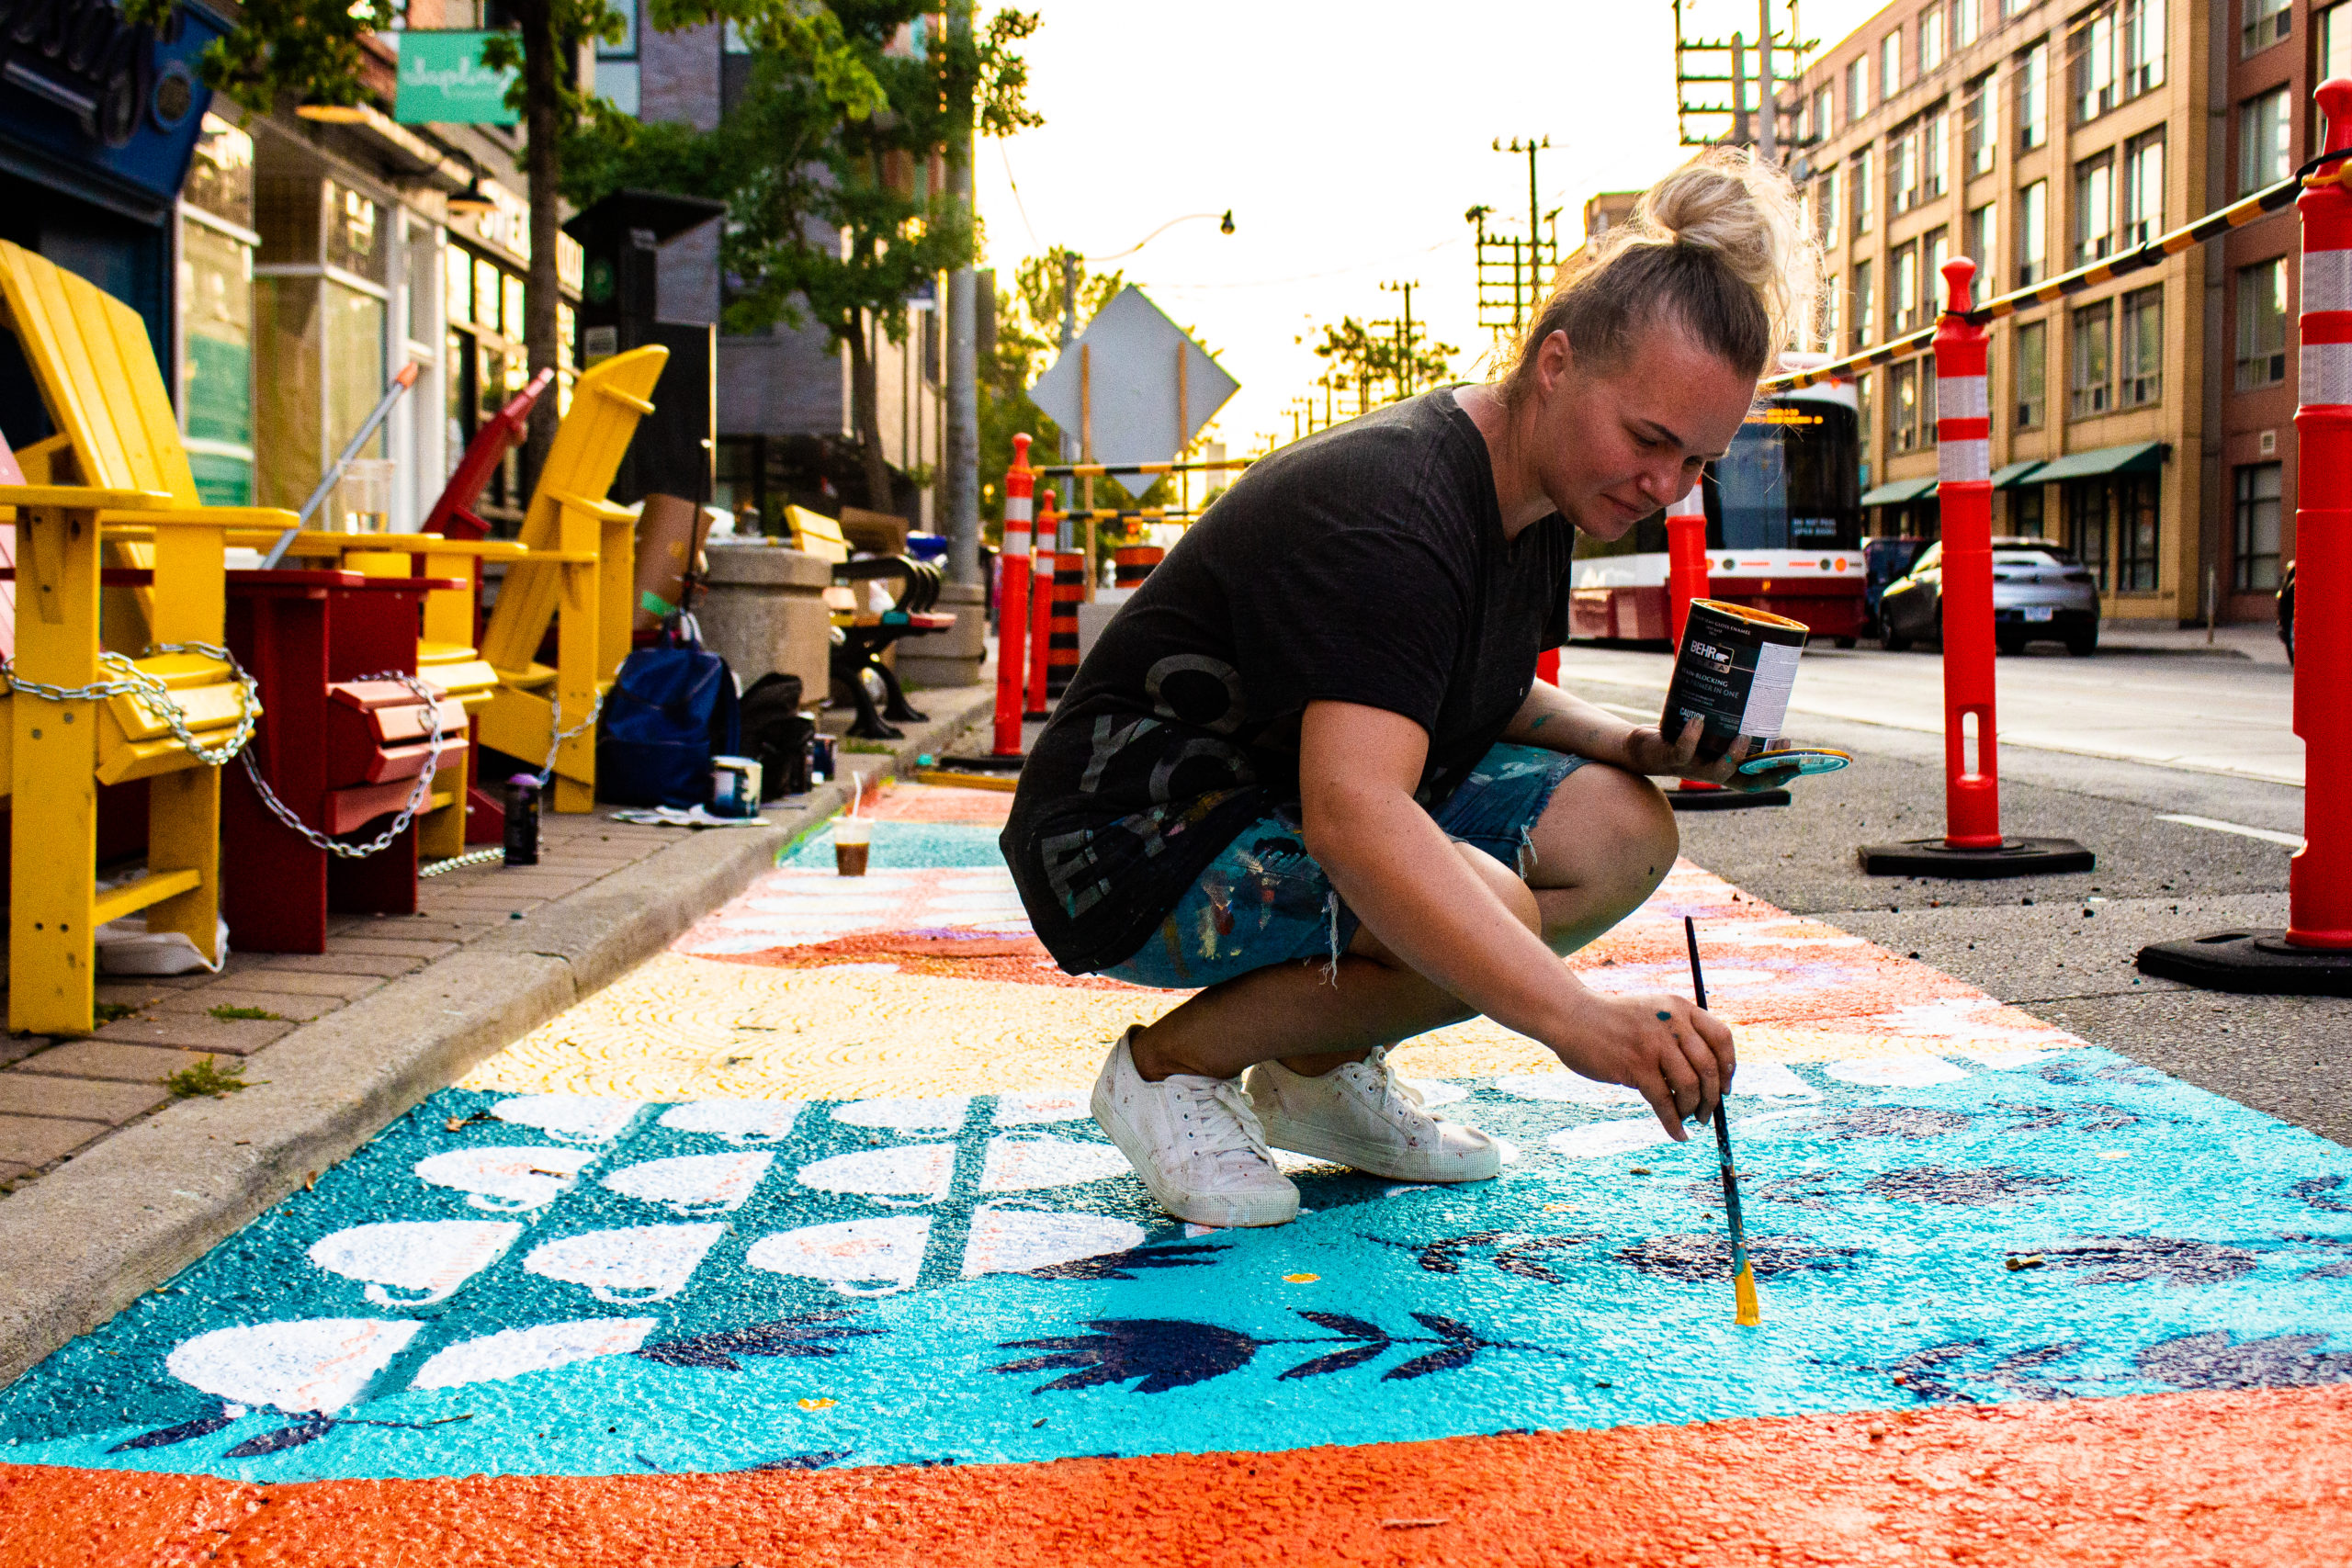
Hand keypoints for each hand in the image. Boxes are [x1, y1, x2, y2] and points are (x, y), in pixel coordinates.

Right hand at [1548, 991, 1737, 1137]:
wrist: (1572, 1016)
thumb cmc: (1612, 1021)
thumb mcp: (1652, 1014)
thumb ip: (1677, 1033)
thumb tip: (1706, 1080)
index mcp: (1680, 1008)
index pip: (1722, 1038)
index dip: (1729, 1067)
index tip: (1725, 1088)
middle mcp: (1671, 1023)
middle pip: (1709, 1066)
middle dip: (1713, 1097)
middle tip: (1707, 1114)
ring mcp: (1653, 1043)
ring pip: (1690, 1086)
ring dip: (1694, 1109)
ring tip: (1689, 1120)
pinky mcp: (1635, 1065)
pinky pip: (1664, 1101)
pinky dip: (1673, 1123)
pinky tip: (1677, 1134)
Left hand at [1626, 716, 1784, 787]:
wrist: (1643, 749)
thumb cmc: (1684, 738)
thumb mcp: (1711, 733)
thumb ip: (1732, 726)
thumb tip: (1761, 702)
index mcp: (1726, 769)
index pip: (1759, 780)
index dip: (1780, 776)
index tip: (1802, 763)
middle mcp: (1712, 773)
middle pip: (1745, 781)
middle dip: (1767, 769)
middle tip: (1782, 747)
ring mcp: (1692, 768)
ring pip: (1716, 772)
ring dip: (1733, 755)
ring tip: (1744, 736)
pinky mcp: (1671, 758)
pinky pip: (1683, 751)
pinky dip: (1691, 736)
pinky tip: (1699, 720)